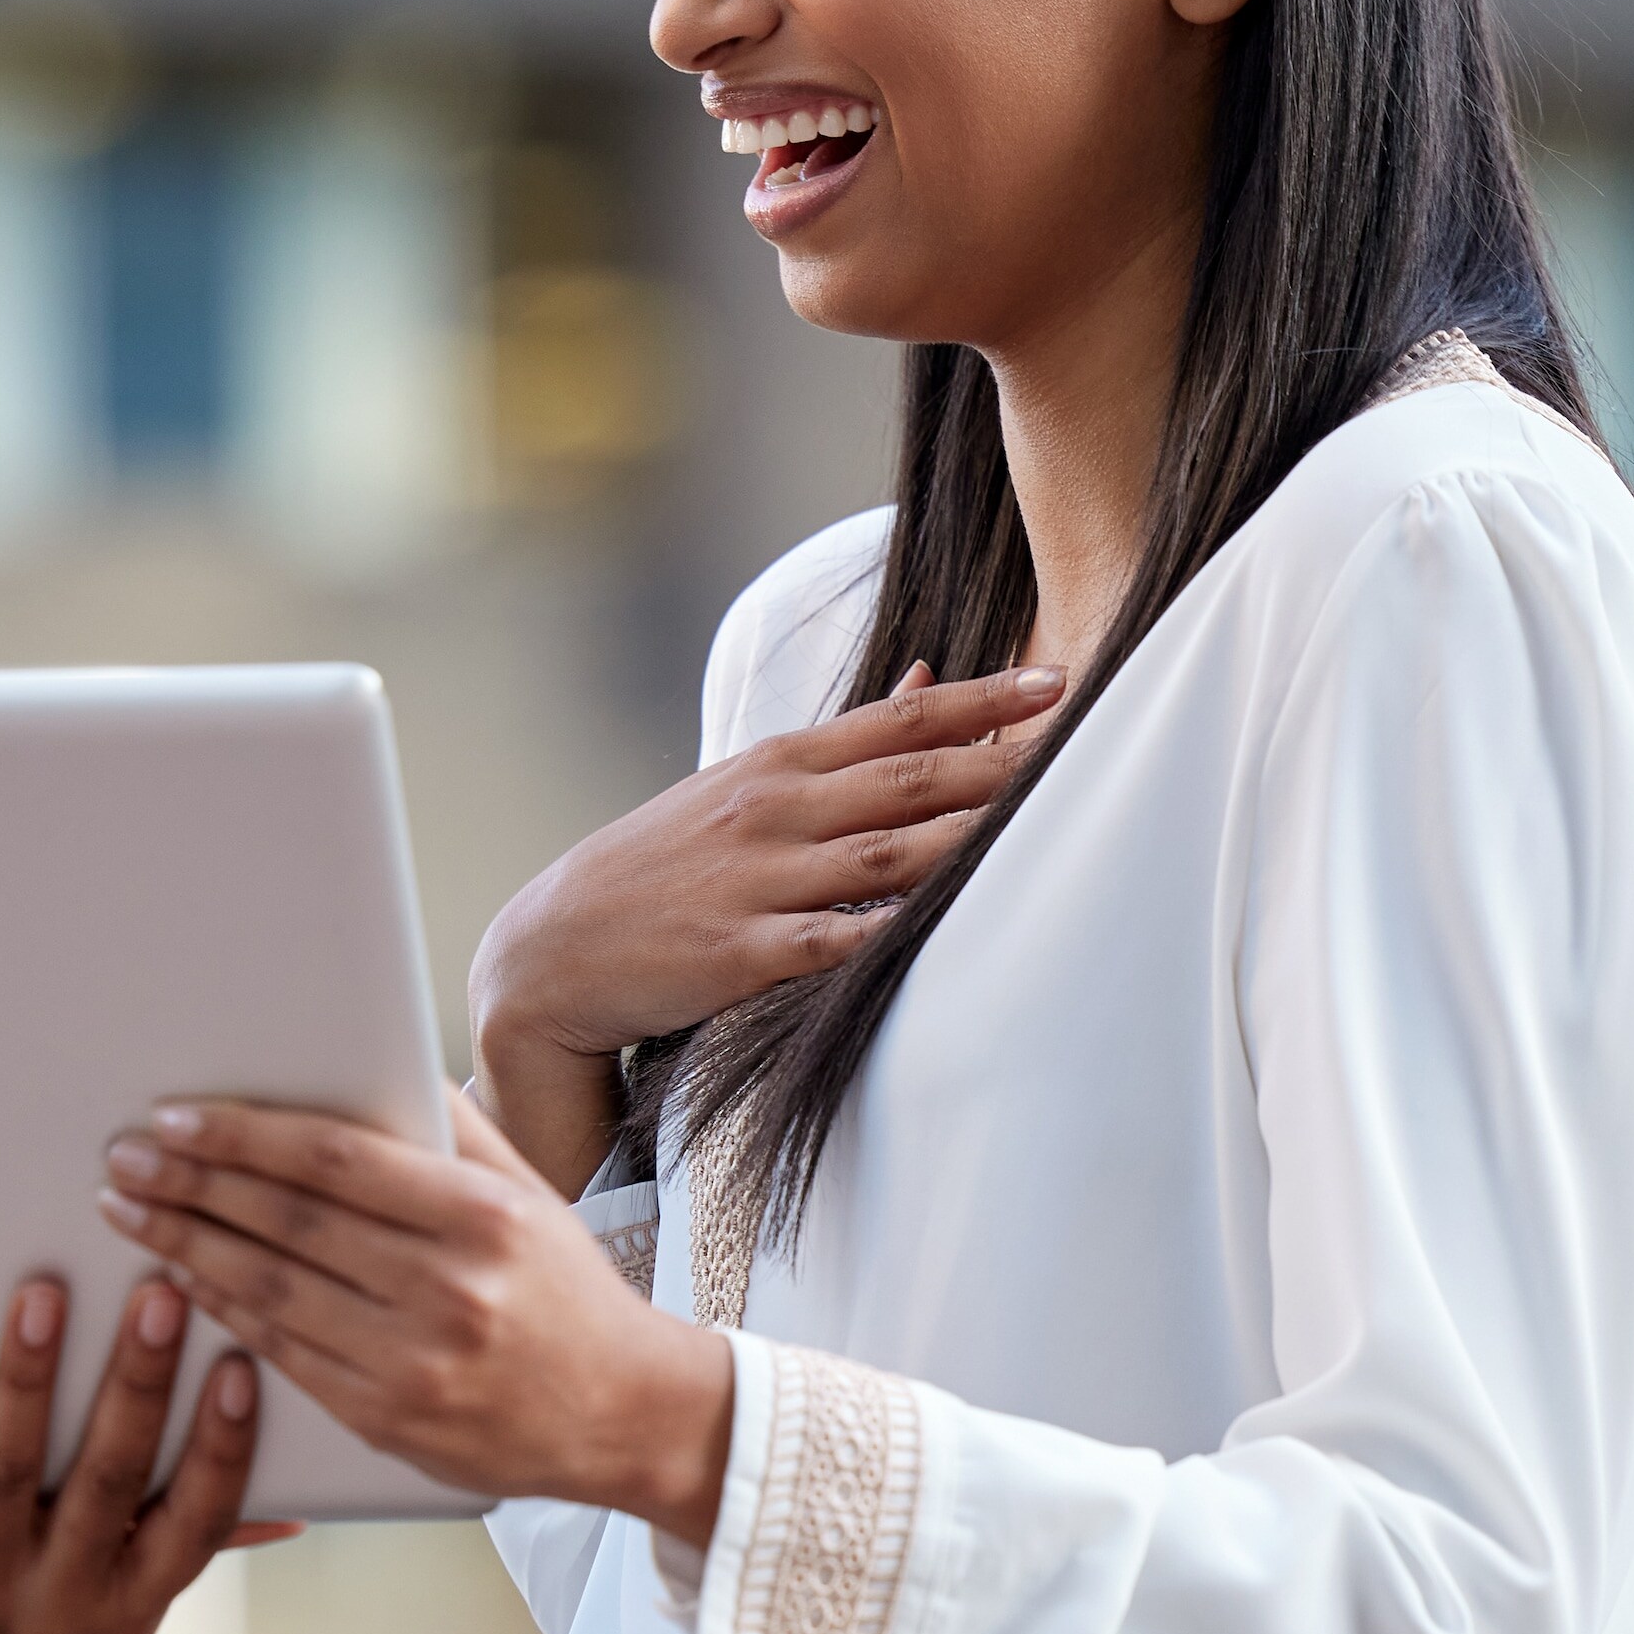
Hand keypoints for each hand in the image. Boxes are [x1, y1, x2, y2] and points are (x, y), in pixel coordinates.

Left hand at [0, 1273, 275, 1633]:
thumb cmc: (51, 1624)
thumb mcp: (126, 1604)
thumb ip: (187, 1541)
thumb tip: (296, 1503)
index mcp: (131, 1606)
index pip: (196, 1524)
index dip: (221, 1448)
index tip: (240, 1366)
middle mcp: (60, 1606)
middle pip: (106, 1482)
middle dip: (136, 1383)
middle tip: (158, 1293)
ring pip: (7, 1472)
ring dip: (29, 1378)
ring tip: (43, 1295)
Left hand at [99, 1090, 735, 1541]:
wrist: (629, 1416)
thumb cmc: (569, 1296)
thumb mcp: (529, 1197)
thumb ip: (452, 1133)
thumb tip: (376, 1061)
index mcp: (480, 1219)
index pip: (335, 1162)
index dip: (244, 1137)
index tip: (176, 1119)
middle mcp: (447, 1290)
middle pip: (287, 1224)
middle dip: (190, 1186)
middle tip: (124, 1159)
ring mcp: (414, 1363)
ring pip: (270, 1292)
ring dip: (185, 1247)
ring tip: (130, 1212)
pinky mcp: (389, 1421)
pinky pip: (281, 1354)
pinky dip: (222, 1311)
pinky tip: (179, 1279)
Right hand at [467, 661, 1060, 1190]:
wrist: (552, 950)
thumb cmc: (662, 866)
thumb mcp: (742, 786)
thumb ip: (841, 742)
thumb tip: (926, 679)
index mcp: (779, 765)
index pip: (898, 719)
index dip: (980, 701)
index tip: (1056, 684)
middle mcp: (774, 812)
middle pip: (906, 779)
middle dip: (998, 762)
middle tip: (1081, 743)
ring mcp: (758, 882)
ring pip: (884, 855)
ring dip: (966, 840)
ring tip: (1046, 825)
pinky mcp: (741, 953)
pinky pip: (832, 940)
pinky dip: (889, 929)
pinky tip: (947, 924)